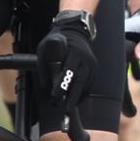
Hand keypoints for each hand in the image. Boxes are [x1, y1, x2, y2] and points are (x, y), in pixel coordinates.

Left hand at [35, 11, 97, 126]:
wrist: (75, 32)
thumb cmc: (57, 41)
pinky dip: (82, 94)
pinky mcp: (94, 69)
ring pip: (86, 84)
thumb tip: (47, 87)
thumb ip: (45, 66)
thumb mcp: (45, 48)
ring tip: (68, 107)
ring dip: (77, 97)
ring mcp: (92, 64)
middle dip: (72, 96)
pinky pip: (89, 84)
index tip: (55, 95)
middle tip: (65, 108)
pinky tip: (75, 100)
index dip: (62, 84)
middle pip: (80, 80)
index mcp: (74, 51)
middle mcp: (86, 58)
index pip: (68, 71)